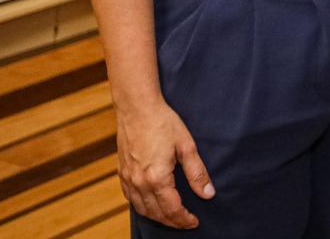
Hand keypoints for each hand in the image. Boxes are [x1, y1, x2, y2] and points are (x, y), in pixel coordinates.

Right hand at [114, 98, 213, 227]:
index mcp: (157, 178)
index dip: (184, 219)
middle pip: (156, 213)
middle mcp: (139, 182)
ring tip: (172, 217)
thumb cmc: (163, 122)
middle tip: (186, 222)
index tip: (195, 222)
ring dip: (157, 217)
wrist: (137, 108)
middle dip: (172, 221)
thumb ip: (197, 172)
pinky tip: (151, 204)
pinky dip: (142, 206)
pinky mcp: (122, 172)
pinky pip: (130, 198)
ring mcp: (128, 178)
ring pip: (141, 209)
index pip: (172, 209)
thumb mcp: (187, 145)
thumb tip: (208, 193)